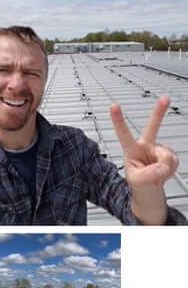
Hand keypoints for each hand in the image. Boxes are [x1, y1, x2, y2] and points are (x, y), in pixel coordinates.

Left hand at [110, 96, 178, 223]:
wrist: (150, 189)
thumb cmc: (139, 183)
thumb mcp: (138, 182)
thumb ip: (150, 174)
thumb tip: (163, 165)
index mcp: (131, 150)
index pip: (123, 133)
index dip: (118, 119)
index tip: (113, 105)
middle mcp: (146, 146)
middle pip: (152, 127)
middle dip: (159, 112)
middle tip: (165, 98)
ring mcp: (159, 149)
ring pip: (166, 156)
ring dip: (164, 168)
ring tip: (155, 173)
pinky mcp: (169, 154)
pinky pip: (174, 161)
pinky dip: (170, 169)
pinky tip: (163, 171)